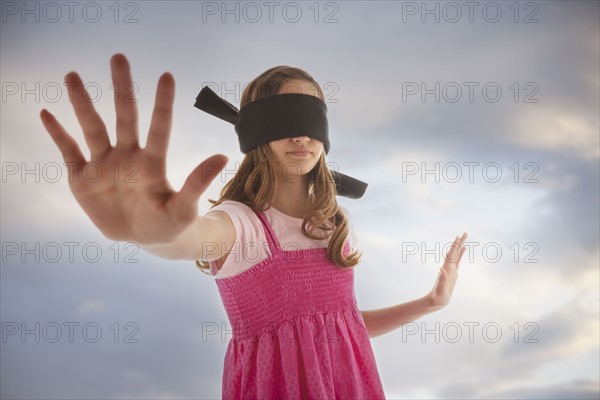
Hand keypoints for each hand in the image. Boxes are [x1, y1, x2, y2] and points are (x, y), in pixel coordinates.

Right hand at [40, 53, 227, 244]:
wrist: (145, 239)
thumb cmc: (168, 223)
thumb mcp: (184, 209)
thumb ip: (198, 183)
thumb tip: (222, 156)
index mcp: (153, 162)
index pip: (159, 127)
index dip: (163, 104)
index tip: (167, 76)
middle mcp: (128, 156)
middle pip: (124, 117)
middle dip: (121, 89)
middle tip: (119, 57)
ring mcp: (104, 164)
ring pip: (93, 127)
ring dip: (82, 103)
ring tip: (73, 76)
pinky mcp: (83, 178)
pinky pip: (69, 151)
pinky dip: (58, 134)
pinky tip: (47, 113)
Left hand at [427, 232, 467, 308]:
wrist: (435, 301)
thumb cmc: (437, 297)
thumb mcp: (439, 290)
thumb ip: (441, 280)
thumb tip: (441, 269)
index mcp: (445, 269)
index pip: (451, 255)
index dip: (454, 247)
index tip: (458, 237)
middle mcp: (448, 267)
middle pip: (454, 252)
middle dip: (459, 242)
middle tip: (465, 232)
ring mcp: (451, 269)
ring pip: (456, 255)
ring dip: (460, 246)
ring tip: (465, 237)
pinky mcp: (453, 273)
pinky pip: (458, 261)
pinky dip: (461, 254)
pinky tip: (464, 249)